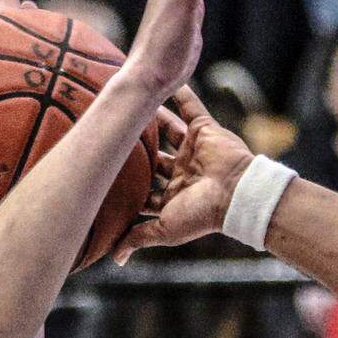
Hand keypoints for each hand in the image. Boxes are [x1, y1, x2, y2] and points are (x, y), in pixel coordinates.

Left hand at [113, 86, 251, 263]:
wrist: (236, 195)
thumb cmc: (200, 215)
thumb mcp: (163, 230)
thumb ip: (138, 238)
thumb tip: (115, 259)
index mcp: (170, 196)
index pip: (142, 187)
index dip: (124, 181)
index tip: (101, 171)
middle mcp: (180, 172)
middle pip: (150, 156)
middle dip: (133, 146)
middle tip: (107, 131)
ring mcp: (192, 150)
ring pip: (166, 130)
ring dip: (150, 117)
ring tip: (128, 101)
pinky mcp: (205, 130)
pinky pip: (191, 107)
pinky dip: (180, 93)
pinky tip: (160, 78)